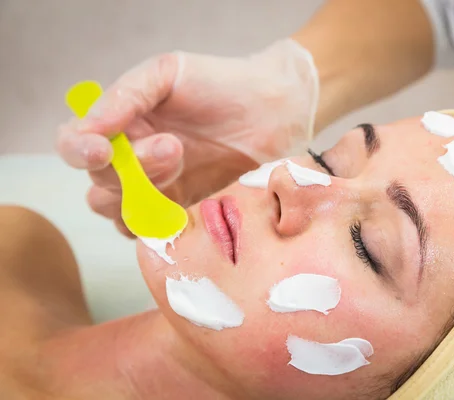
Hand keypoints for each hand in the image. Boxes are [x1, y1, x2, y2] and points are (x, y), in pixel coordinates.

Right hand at [56, 39, 317, 236]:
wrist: (273, 111)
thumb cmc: (220, 84)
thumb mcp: (167, 74)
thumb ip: (124, 97)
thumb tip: (88, 127)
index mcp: (118, 123)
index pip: (74, 144)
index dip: (79, 151)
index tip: (102, 151)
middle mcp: (130, 159)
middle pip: (99, 183)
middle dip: (132, 169)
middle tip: (173, 147)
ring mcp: (155, 188)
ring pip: (119, 211)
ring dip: (145, 193)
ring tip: (183, 160)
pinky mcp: (180, 210)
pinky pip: (150, 230)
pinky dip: (157, 222)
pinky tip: (183, 201)